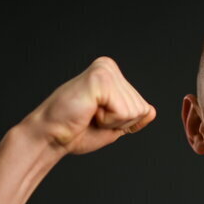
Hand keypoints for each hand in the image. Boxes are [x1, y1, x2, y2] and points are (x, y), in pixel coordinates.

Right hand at [22, 56, 156, 154]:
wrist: (51, 136)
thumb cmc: (76, 132)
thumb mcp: (113, 126)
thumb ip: (133, 118)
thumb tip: (152, 111)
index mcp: (113, 76)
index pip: (143, 108)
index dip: (124, 123)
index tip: (98, 118)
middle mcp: (110, 68)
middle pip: (140, 108)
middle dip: (119, 122)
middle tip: (92, 117)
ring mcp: (105, 71)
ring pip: (133, 111)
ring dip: (112, 121)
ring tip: (89, 114)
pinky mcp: (100, 78)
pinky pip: (123, 111)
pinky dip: (107, 120)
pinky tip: (89, 112)